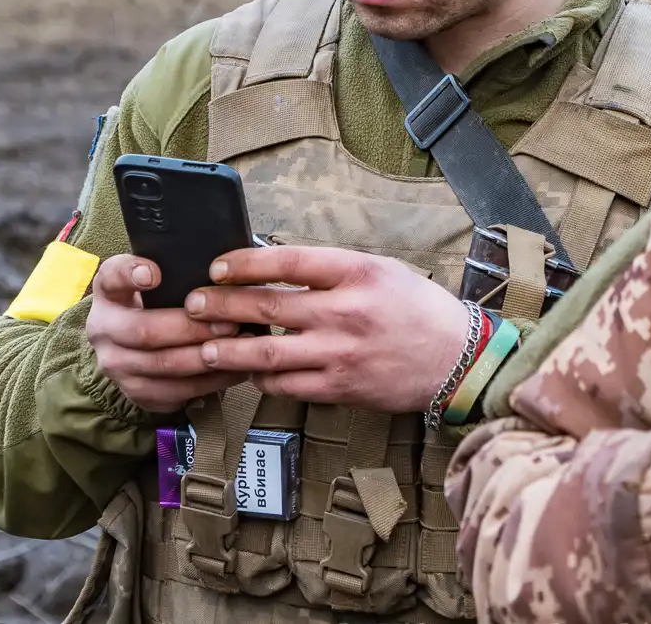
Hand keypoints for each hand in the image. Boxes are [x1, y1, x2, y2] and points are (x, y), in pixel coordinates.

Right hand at [84, 254, 249, 413]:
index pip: (111, 277)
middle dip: (191, 328)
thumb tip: (219, 267)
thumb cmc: (155, 304)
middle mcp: (103, 330)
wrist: (133, 346)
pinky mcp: (136, 392)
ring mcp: (116, 366)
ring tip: (239, 346)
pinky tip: (234, 368)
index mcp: (108, 292)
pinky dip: (210, 381)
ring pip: (164, 365)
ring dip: (205, 357)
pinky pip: (176, 391)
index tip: (154, 274)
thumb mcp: (154, 281)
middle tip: (228, 322)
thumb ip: (173, 271)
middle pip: (144, 331)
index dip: (131, 275)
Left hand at [182, 245, 472, 413]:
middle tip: (193, 303)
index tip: (217, 266)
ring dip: (229, 351)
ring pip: (267, 355)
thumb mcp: (378, 270)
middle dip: (221, 306)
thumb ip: (329, 269)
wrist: (457, 359)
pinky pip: (288, 386)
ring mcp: (340, 354)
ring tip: (205, 347)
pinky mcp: (341, 388)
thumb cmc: (416, 308)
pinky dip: (262, 379)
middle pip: (267, 308)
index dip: (244, 263)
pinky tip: (247, 374)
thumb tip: (273, 265)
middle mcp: (345, 312)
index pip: (285, 262)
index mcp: (355, 273)